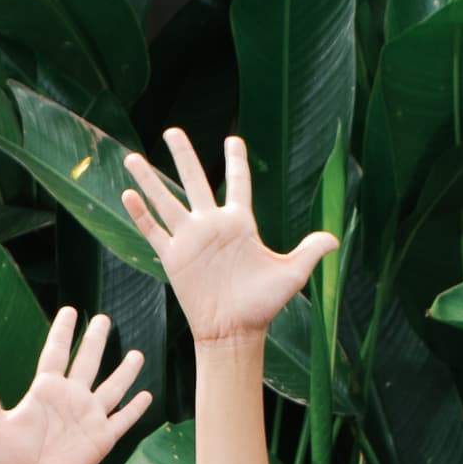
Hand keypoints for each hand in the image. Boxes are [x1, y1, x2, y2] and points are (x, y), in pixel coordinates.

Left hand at [0, 306, 150, 463]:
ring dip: (124, 371)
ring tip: (136, 354)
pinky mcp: (102, 438)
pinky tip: (147, 396)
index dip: (62, 331)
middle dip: (96, 340)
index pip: (56, 352)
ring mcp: (88, 417)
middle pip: (88, 361)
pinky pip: (123, 420)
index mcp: (46, 390)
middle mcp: (70, 398)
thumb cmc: (8, 458)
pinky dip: (135, 409)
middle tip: (103, 318)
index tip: (68, 311)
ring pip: (112, 387)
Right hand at [121, 130, 335, 343]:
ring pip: (165, 201)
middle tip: (172, 131)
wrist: (234, 332)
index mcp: (240, 223)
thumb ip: (309, 251)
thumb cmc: (263, 305)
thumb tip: (335, 237)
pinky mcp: (173, 258)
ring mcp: (190, 240)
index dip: (236, 161)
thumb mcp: (291, 274)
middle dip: (183, 155)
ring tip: (131, 158)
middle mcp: (212, 226)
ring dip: (149, 180)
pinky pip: (153, 231)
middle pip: (194, 181)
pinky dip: (140, 214)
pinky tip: (127, 195)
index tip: (232, 139)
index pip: (238, 183)